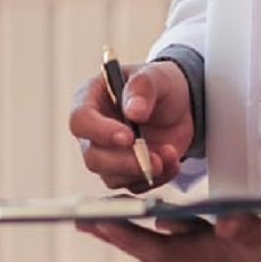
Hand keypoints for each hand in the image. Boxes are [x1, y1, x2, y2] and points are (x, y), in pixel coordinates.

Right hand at [69, 61, 193, 192]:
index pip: (81, 121)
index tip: (128, 137)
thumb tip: (134, 112)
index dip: (101, 132)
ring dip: (143, 171)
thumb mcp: (155, 76)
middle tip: (153, 159)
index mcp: (90, 100)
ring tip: (170, 155)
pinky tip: (172, 163)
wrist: (180, 105)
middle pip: (94, 157)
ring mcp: (109, 155)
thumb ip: (142, 88)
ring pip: (113, 177)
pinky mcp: (127, 171)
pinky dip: (158, 178)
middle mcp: (94, 132)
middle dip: (124, 162)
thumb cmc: (158, 85)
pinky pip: (136, 185)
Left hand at [79, 214, 260, 261]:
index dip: (124, 236)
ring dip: (145, 226)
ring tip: (119, 209)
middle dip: (120, 231)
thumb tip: (224, 222)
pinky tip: (173, 213)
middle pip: (158, 244)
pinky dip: (178, 223)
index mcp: (219, 255)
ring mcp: (227, 251)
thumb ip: (256, 231)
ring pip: (176, 239)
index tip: (90, 221)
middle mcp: (216, 255)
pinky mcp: (242, 243)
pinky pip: (198, 233)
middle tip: (85, 216)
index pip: (160, 248)